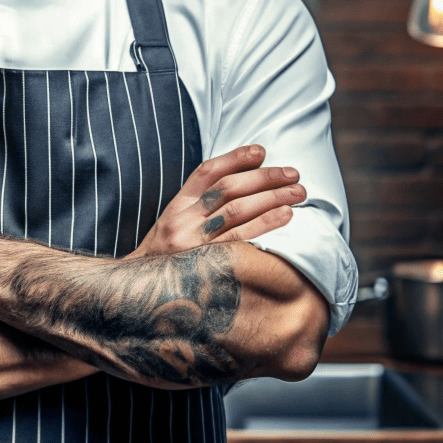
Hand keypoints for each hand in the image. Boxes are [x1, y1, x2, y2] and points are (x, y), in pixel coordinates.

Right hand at [131, 145, 303, 257]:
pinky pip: (241, 240)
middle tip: (292, 173)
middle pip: (227, 189)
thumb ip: (200, 206)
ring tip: (297, 192)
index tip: (261, 151)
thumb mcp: (174, 224)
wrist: (145, 291)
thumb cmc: (167, 256)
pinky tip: (285, 215)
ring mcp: (194, 243)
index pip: (207, 172)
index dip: (235, 158)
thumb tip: (242, 183)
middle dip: (263, 177)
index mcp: (176, 206)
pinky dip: (265, 223)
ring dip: (271, 197)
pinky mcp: (207, 264)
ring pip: (237, 211)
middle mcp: (183, 220)